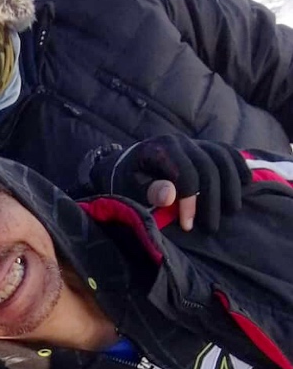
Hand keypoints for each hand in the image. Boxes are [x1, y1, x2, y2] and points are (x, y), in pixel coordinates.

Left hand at [91, 136, 250, 231]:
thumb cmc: (124, 181)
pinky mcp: (203, 146)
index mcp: (159, 149)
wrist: (124, 164)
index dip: (190, 202)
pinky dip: (238, 167)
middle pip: (207, 167)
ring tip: (232, 210)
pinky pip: (227, 152)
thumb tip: (170, 196)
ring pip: (222, 157)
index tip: (189, 226)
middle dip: (211, 199)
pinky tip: (245, 184)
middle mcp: (180, 141)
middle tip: (212, 228)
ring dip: (230, 185)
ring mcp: (193, 142)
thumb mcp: (128, 189)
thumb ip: (148, 192)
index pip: (185, 174)